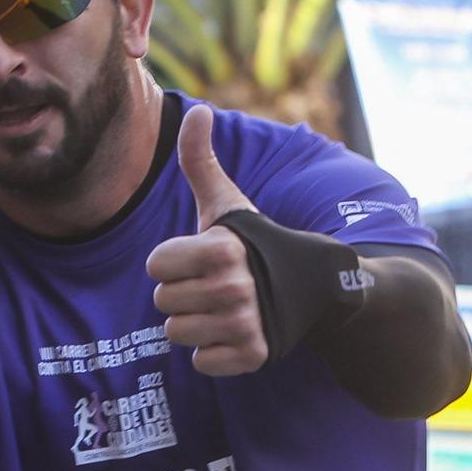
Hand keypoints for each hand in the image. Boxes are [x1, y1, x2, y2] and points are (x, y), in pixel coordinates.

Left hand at [145, 103, 268, 375]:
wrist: (316, 288)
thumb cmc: (257, 244)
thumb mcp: (228, 203)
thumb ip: (201, 161)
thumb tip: (197, 109)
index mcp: (221, 249)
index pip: (155, 266)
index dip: (173, 261)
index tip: (201, 258)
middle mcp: (233, 288)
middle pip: (162, 303)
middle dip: (183, 294)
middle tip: (215, 284)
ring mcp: (244, 324)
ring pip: (176, 334)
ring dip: (195, 323)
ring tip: (224, 307)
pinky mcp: (253, 356)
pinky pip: (200, 362)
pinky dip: (214, 353)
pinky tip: (234, 333)